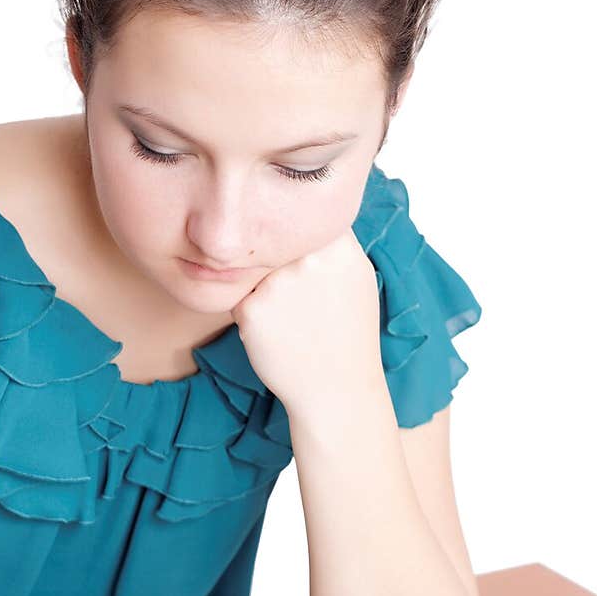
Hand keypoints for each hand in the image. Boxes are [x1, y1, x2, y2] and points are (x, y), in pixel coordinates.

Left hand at [230, 226, 384, 416]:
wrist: (335, 388)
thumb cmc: (348, 332)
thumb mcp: (356, 274)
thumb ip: (332, 239)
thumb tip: (306, 207)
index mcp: (337, 244)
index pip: (299, 219)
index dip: (295, 237)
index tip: (303, 261)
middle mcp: (306, 258)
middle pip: (272, 242)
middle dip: (277, 262)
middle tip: (301, 298)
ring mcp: (275, 283)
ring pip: (254, 268)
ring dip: (263, 286)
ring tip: (293, 317)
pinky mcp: (250, 310)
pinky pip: (240, 296)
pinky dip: (252, 312)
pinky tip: (277, 332)